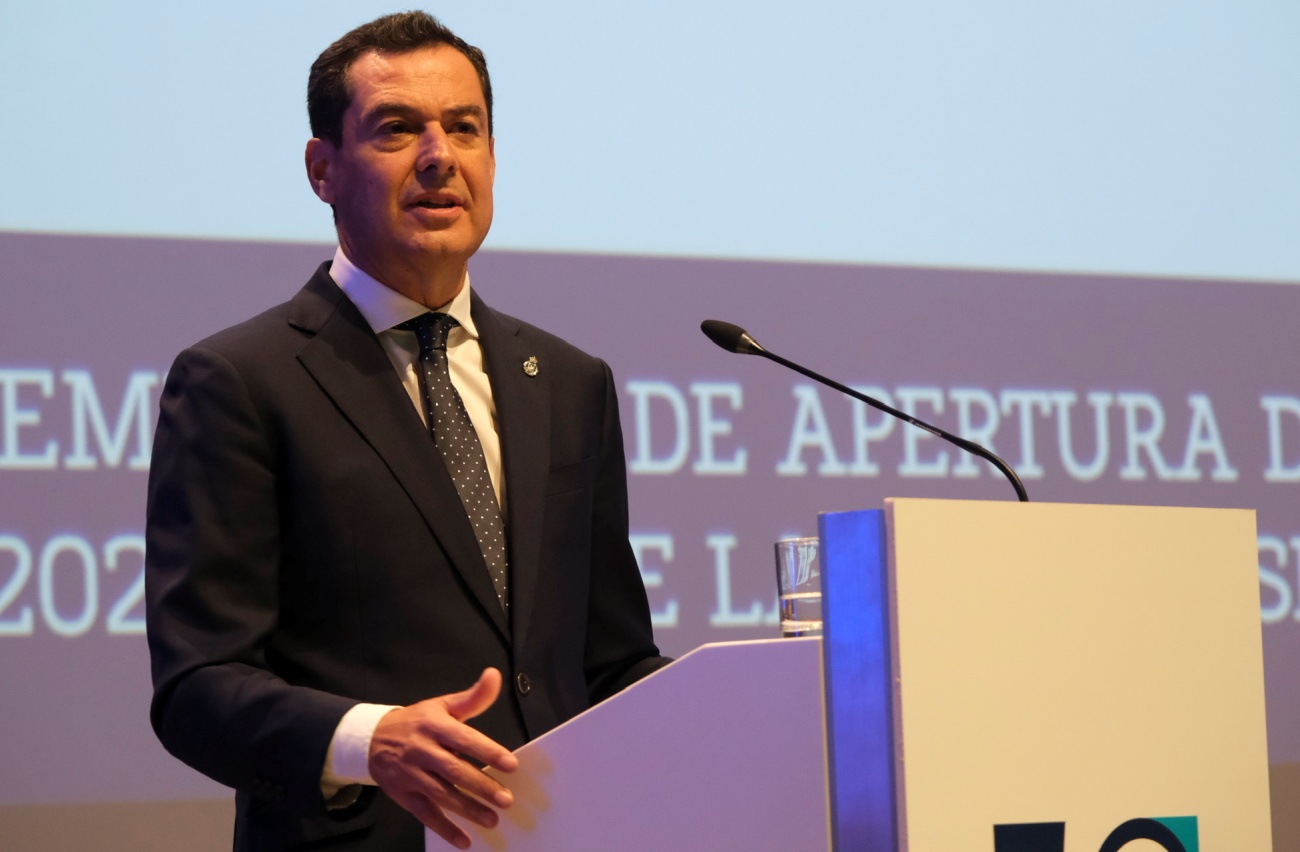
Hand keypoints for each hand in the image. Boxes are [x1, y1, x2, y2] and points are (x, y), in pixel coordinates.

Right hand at [369, 668, 519, 848]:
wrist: (371, 739)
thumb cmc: (417, 721)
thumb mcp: (442, 705)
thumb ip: (472, 697)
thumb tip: (494, 676)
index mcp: (434, 725)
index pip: (464, 739)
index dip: (487, 751)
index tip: (510, 764)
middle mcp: (422, 750)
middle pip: (454, 771)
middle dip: (481, 786)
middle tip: (506, 799)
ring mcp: (411, 774)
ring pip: (442, 795)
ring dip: (468, 809)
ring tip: (492, 819)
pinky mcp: (403, 795)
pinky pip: (425, 814)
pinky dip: (445, 829)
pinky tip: (464, 840)